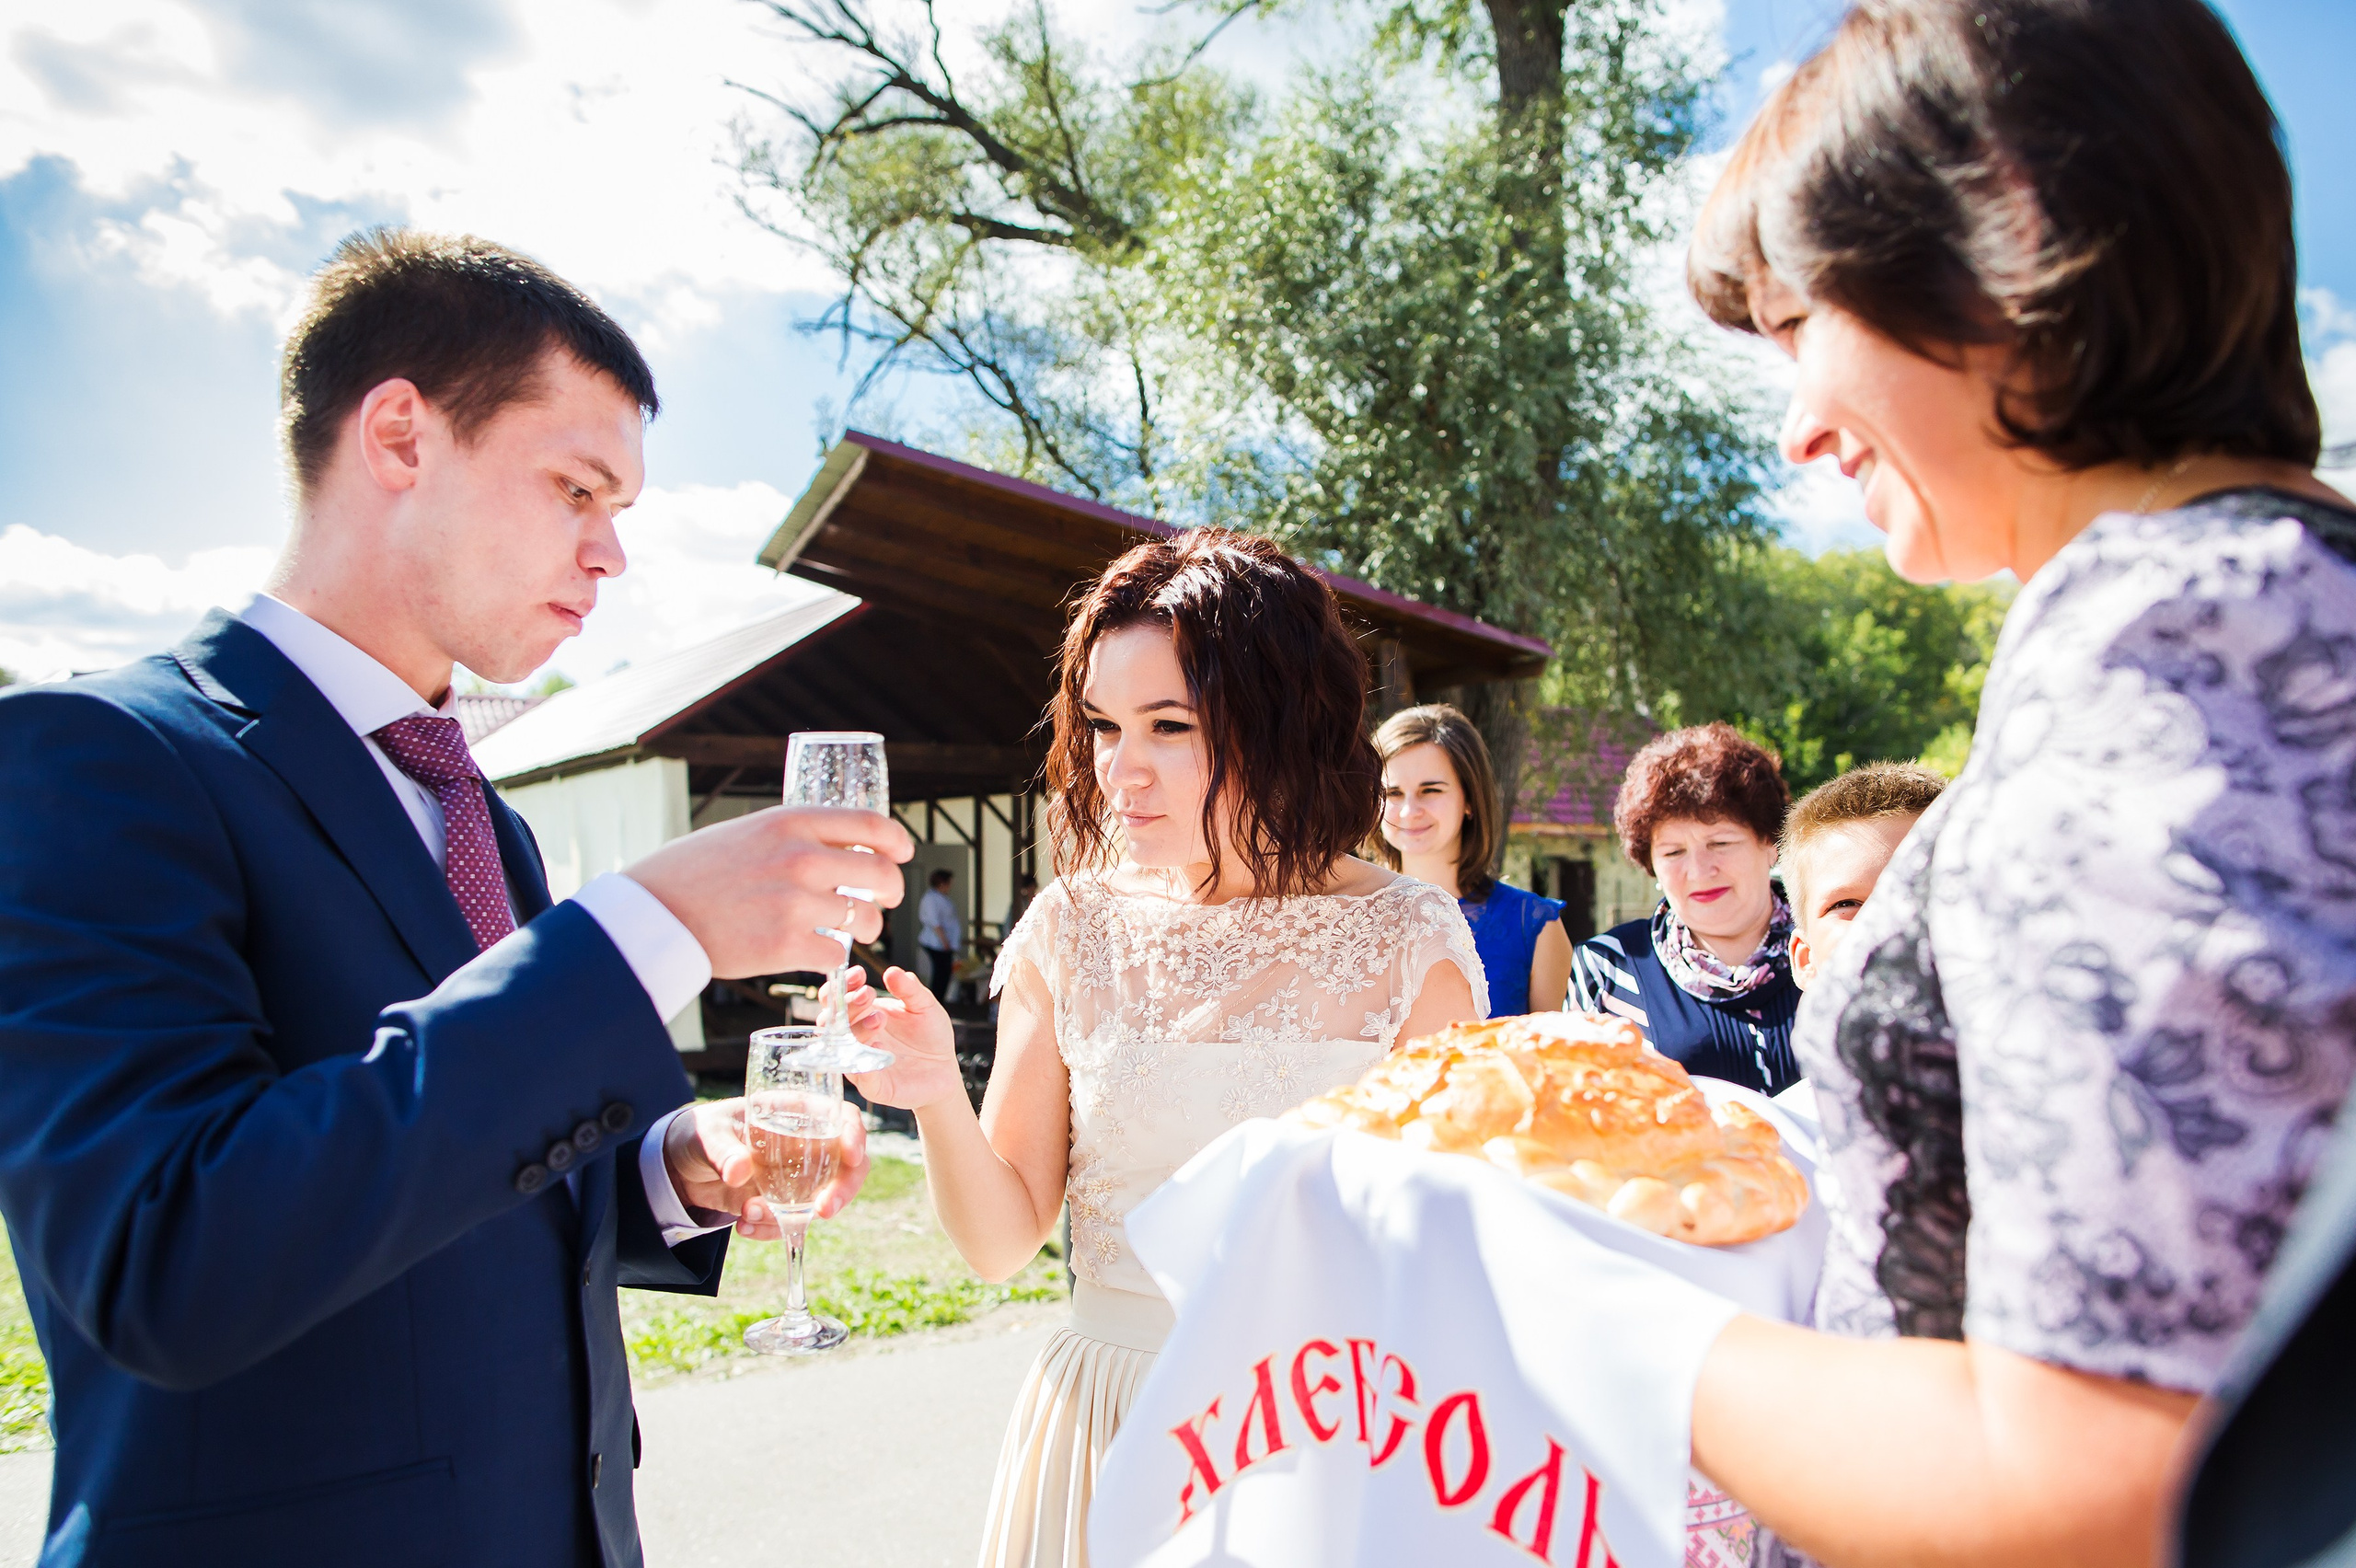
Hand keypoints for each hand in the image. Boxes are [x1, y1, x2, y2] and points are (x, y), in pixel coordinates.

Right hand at [626, 806, 912, 977]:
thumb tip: (840, 847)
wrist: (653, 913)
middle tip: (882, 902)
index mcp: (791, 822)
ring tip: (842, 930)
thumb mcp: (748, 833)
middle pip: (881, 876)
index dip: (897, 842)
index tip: (903, 854)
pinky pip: (836, 955)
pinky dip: (830, 958)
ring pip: (864, 920)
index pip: (871, 825)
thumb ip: (794, 836)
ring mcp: (794, 903)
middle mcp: (800, 858)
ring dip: (862, 929)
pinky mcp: (785, 946)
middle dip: (891, 892)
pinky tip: (813, 953)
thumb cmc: (695, 872)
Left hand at [662, 1097, 868, 1238]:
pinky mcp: (783, 1203)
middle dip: (842, 1190)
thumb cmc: (699, 1133)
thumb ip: (722, 1150)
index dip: (854, 1133)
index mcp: (794, 1113)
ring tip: (746, 1215)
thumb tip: (739, 1172)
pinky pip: (794, 1222)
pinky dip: (771, 1230)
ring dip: (793, 1216)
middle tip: (824, 1211)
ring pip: (823, 1199)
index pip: (840, 1116)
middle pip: (848, 1164)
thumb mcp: (705, 1134)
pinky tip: (742, 1227)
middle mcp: (805, 1144)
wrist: (680, 1169)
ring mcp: (797, 1177)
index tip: (853, 1156)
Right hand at [844, 966, 964, 1112]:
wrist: (945, 1069)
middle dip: (847, 1004)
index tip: (858, 974)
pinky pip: (860, 1077)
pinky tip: (878, 1045)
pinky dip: (863, 1063)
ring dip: (856, 1029)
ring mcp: (860, 1061)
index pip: (839, 998)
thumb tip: (893, 971)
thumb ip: (910, 990)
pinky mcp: (873, 1086)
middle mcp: (855, 1038)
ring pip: (843, 1047)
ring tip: (880, 1018)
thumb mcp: (924, 1006)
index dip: (843, 985)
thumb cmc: (930, 1035)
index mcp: (862, 1014)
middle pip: (833, 1020)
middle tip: (869, 994)